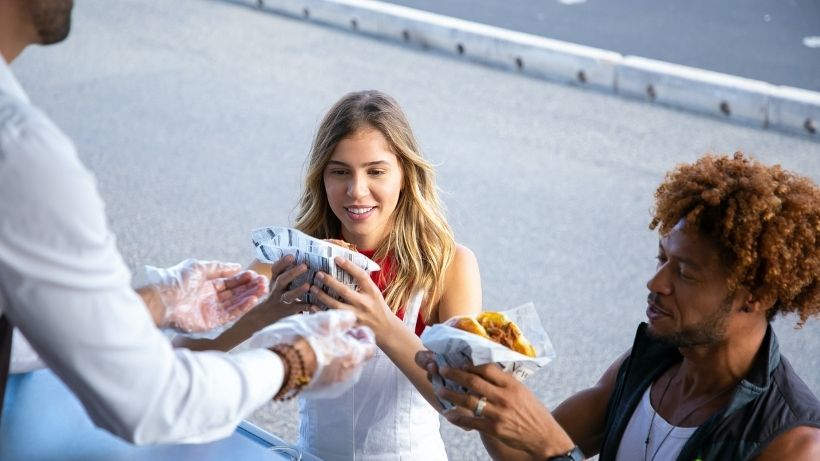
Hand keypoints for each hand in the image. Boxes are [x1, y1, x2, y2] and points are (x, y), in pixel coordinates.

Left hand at [142, 258, 267, 332]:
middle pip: (234, 293)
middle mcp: (210, 298)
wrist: (162, 301)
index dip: (242, 279)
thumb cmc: (176, 281)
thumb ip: (219, 268)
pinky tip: (253, 299)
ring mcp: (211, 311)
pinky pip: (230, 314)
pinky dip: (242, 307)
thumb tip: (237, 266)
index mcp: (206, 286)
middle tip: (264, 282)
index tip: (256, 275)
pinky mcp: (211, 323)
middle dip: (249, 287)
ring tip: (263, 289)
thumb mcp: (199, 267)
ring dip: (250, 296)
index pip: (229, 282)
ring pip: (235, 303)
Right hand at [249, 310, 376, 398]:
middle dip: (350, 344)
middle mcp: (349, 375)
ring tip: (322, 343)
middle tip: (336, 333)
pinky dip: (326, 366)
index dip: (363, 334)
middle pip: (357, 358)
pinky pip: (330, 376)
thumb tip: (351, 319)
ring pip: (343, 367)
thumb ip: (344, 318)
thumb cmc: (303, 340)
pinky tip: (313, 356)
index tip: (353, 327)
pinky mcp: (320, 391)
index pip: (370, 346)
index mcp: (354, 357)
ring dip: (338, 355)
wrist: (278, 366)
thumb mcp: (326, 320)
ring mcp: (335, 386)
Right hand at [253, 255, 314, 322]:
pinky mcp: (289, 311)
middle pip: (282, 280)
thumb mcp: (278, 282)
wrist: (266, 316)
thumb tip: (303, 255)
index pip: (275, 269)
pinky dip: (306, 306)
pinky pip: (298, 308)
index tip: (292, 256)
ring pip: (289, 295)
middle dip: (293, 273)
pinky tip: (314, 303)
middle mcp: (277, 289)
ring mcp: (282, 300)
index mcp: (275, 279)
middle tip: (305, 266)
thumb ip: (287, 270)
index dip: (282, 262)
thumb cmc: (279, 293)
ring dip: (298, 290)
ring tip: (308, 286)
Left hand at [310, 257, 392, 336]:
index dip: (349, 266)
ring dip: (322, 296)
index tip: (337, 258)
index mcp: (372, 292)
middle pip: (345, 291)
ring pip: (336, 305)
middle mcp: (364, 303)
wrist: (386, 329)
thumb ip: (364, 283)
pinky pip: (333, 318)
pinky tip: (311, 306)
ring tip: (312, 288)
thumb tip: (348, 267)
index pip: (360, 276)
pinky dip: (321, 312)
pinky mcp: (350, 325)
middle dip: (330, 281)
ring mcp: (357, 315)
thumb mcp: (375, 293)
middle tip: (318, 274)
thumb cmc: (378, 308)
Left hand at [415, 351, 573, 457]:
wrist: (545, 437)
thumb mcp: (523, 392)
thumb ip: (505, 383)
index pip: (486, 368)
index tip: (459, 361)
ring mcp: (498, 413)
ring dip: (451, 394)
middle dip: (454, 374)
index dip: (470, 364)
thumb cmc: (534, 412)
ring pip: (468, 401)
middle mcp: (503, 397)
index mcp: (511, 385)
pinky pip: (471, 422)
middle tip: (442, 370)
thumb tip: (486, 371)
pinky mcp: (494, 428)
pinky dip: (458, 418)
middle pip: (473, 381)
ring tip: (440, 390)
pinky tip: (449, 415)